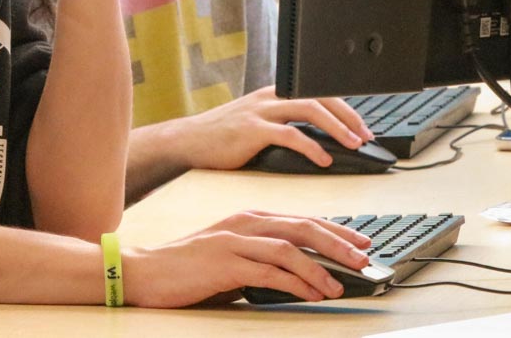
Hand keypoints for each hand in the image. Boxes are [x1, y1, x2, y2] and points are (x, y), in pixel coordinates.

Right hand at [123, 211, 372, 306]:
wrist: (146, 271)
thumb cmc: (188, 266)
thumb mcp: (232, 254)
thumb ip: (263, 256)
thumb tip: (301, 273)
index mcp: (249, 218)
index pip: (302, 219)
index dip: (336, 230)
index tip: (361, 241)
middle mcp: (246, 224)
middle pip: (303, 227)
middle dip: (339, 243)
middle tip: (364, 258)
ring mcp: (235, 242)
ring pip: (291, 247)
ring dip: (322, 267)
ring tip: (342, 282)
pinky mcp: (225, 264)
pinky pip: (270, 272)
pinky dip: (296, 283)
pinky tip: (312, 293)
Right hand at [170, 86, 372, 169]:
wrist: (187, 142)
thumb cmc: (221, 138)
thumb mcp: (256, 125)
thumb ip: (282, 126)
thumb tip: (317, 142)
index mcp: (274, 94)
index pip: (318, 92)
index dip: (344, 108)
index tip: (362, 127)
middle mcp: (270, 97)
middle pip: (319, 96)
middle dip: (348, 115)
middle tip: (366, 135)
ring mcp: (261, 111)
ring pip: (310, 109)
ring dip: (337, 127)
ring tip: (353, 144)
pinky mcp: (252, 130)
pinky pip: (289, 135)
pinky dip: (311, 147)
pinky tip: (323, 159)